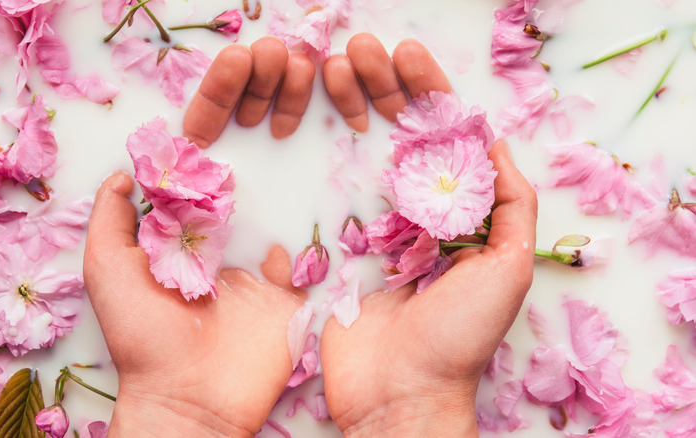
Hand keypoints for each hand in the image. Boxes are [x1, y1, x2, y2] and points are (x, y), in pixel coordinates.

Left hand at [84, 36, 313, 434]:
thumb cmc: (143, 335)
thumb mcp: (108, 272)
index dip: (196, 168)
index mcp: (175, 254)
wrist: (191, 399)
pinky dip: (304, 246)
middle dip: (243, 178)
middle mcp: (215, 263)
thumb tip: (122, 174)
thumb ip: (111, 222)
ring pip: (269, 231)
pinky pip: (301, 267)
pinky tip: (301, 221)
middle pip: (234, 211)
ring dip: (278, 203)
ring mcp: (252, 285)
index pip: (189, 201)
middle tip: (259, 130)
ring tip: (290, 161)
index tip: (209, 126)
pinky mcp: (284, 304)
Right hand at [319, 34, 537, 436]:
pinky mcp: (334, 249)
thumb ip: (511, 207)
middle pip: (402, 139)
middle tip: (364, 52)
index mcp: (459, 218)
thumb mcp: (508, 269)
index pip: (447, 142)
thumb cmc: (459, 337)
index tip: (410, 60)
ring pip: (363, 156)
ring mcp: (371, 231)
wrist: (399, 394)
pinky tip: (315, 118)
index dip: (431, 98)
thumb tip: (497, 146)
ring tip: (335, 69)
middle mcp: (415, 217)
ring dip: (353, 109)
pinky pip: (328, 196)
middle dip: (386, 90)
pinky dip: (322, 156)